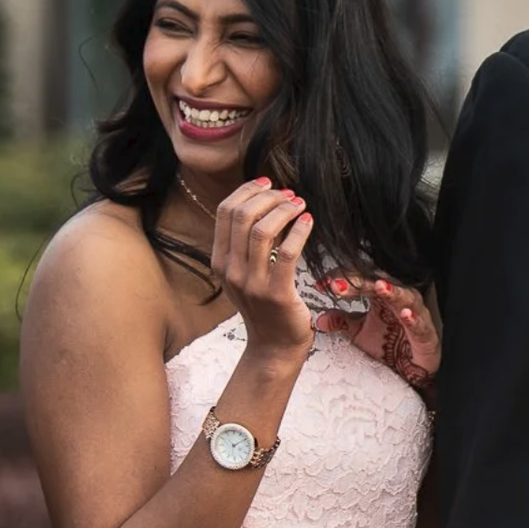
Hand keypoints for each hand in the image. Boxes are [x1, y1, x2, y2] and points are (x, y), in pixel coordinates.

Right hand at [211, 178, 313, 355]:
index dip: (247, 191)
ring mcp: (251, 283)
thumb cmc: (264, 304)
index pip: (225, 212)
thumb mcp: (245, 272)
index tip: (268, 183)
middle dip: (268, 197)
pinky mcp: (276, 293)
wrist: (274, 344)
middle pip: (242, 216)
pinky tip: (309, 222)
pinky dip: (299, 231)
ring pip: (262, 231)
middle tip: (289, 194)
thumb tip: (264, 203)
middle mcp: (230, 269)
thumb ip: (247, 243)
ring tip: (301, 205)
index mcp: (219, 260)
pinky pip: (286, 253)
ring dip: (284, 211)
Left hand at [315, 277, 439, 390]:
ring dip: (392, 291)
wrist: (412, 367)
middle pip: (380, 283)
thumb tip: (319, 319)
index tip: (323, 284)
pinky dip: (414, 318)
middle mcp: (398, 300)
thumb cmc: (390, 344)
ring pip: (404, 296)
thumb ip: (341, 322)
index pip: (361, 281)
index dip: (342, 280)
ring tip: (379, 287)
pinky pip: (420, 323)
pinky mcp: (425, 332)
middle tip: (339, 284)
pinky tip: (405, 314)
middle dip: (360, 282)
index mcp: (381, 296)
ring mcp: (414, 314)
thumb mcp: (359, 332)